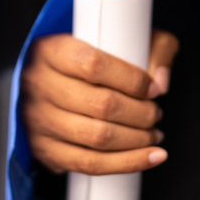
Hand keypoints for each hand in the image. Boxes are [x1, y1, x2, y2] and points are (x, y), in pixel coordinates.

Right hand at [21, 29, 178, 174]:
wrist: (50, 81)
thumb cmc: (91, 57)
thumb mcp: (122, 35)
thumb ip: (152, 47)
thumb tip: (161, 83)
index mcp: (51, 50)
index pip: (93, 65)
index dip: (131, 79)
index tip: (152, 88)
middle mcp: (39, 85)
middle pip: (100, 104)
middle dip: (140, 113)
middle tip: (155, 112)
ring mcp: (38, 120)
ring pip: (97, 138)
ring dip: (137, 139)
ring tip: (153, 132)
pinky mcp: (45, 149)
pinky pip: (90, 164)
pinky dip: (127, 163)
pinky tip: (152, 156)